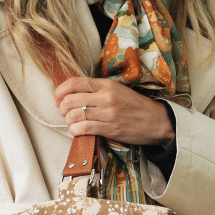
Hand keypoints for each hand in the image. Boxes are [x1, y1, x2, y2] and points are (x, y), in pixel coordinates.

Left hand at [55, 77, 174, 147]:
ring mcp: (108, 113)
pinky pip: (84, 128)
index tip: (57, 99)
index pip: (74, 82)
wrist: (157, 121)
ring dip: (69, 121)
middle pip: (70, 100)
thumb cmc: (135, 107)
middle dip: (62, 109)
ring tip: (73, 123)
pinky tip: (79, 131)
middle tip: (65, 114)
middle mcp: (106, 97)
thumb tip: (71, 95)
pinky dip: (76, 131)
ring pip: (74, 115)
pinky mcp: (111, 128)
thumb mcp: (117, 91)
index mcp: (106, 84)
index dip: (60, 91)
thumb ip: (96, 91)